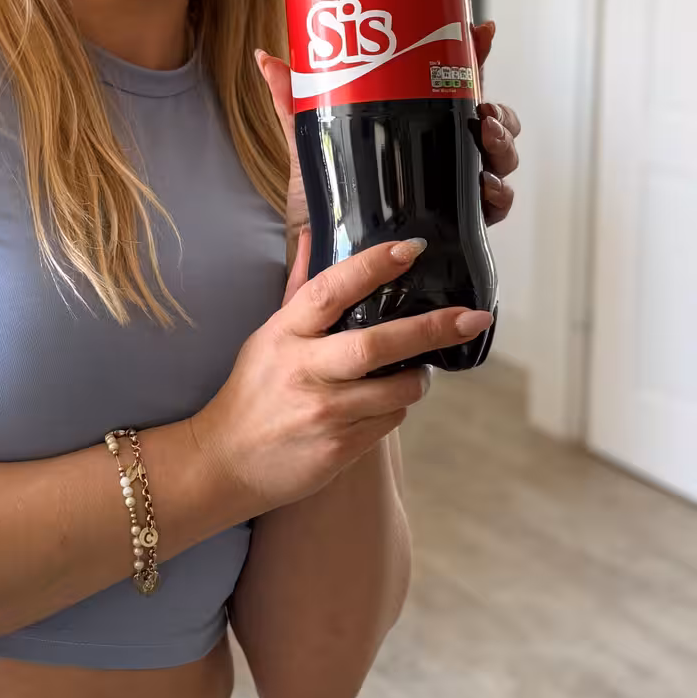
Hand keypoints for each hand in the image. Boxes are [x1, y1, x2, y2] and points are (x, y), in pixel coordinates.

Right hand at [189, 234, 492, 516]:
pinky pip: (390, 421)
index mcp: (284, 334)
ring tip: (417, 370)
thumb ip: (297, 290)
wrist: (225, 462)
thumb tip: (312, 234)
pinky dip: (396, 407)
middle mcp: (303, 370)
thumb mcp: (267, 336)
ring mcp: (322, 413)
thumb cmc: (252, 391)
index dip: (372, 266)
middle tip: (473, 317)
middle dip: (431, 329)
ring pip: (396, 389)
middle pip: (376, 345)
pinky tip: (383, 403)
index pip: (331, 290)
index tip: (412, 248)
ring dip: (417, 377)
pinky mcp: (338, 449)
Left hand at [254, 18, 519, 253]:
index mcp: (414, 121)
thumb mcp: (309, 140)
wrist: (327, 254)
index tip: (481, 31)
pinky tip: (484, 188)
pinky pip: (493, 205)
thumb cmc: (323, 198)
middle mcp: (441, 149)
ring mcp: (454, 183)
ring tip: (485, 139)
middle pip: (491, 119)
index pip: (454, 79)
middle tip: (483, 110)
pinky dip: (497, 194)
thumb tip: (265, 58)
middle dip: (499, 110)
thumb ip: (293, 99)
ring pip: (499, 157)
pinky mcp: (459, 220)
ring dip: (503, 145)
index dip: (474, 52)